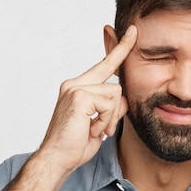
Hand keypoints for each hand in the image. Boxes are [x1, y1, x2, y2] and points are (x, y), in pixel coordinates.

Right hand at [36, 25, 136, 173]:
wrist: (57, 159)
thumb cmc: (75, 145)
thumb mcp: (99, 123)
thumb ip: (111, 107)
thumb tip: (124, 99)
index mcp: (78, 87)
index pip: (104, 64)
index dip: (119, 48)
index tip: (133, 32)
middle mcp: (74, 84)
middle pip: (114, 77)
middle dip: (117, 94)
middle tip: (107, 104)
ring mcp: (75, 88)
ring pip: (116, 93)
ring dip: (111, 117)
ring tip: (95, 130)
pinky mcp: (79, 96)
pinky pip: (110, 103)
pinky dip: (106, 120)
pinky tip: (91, 130)